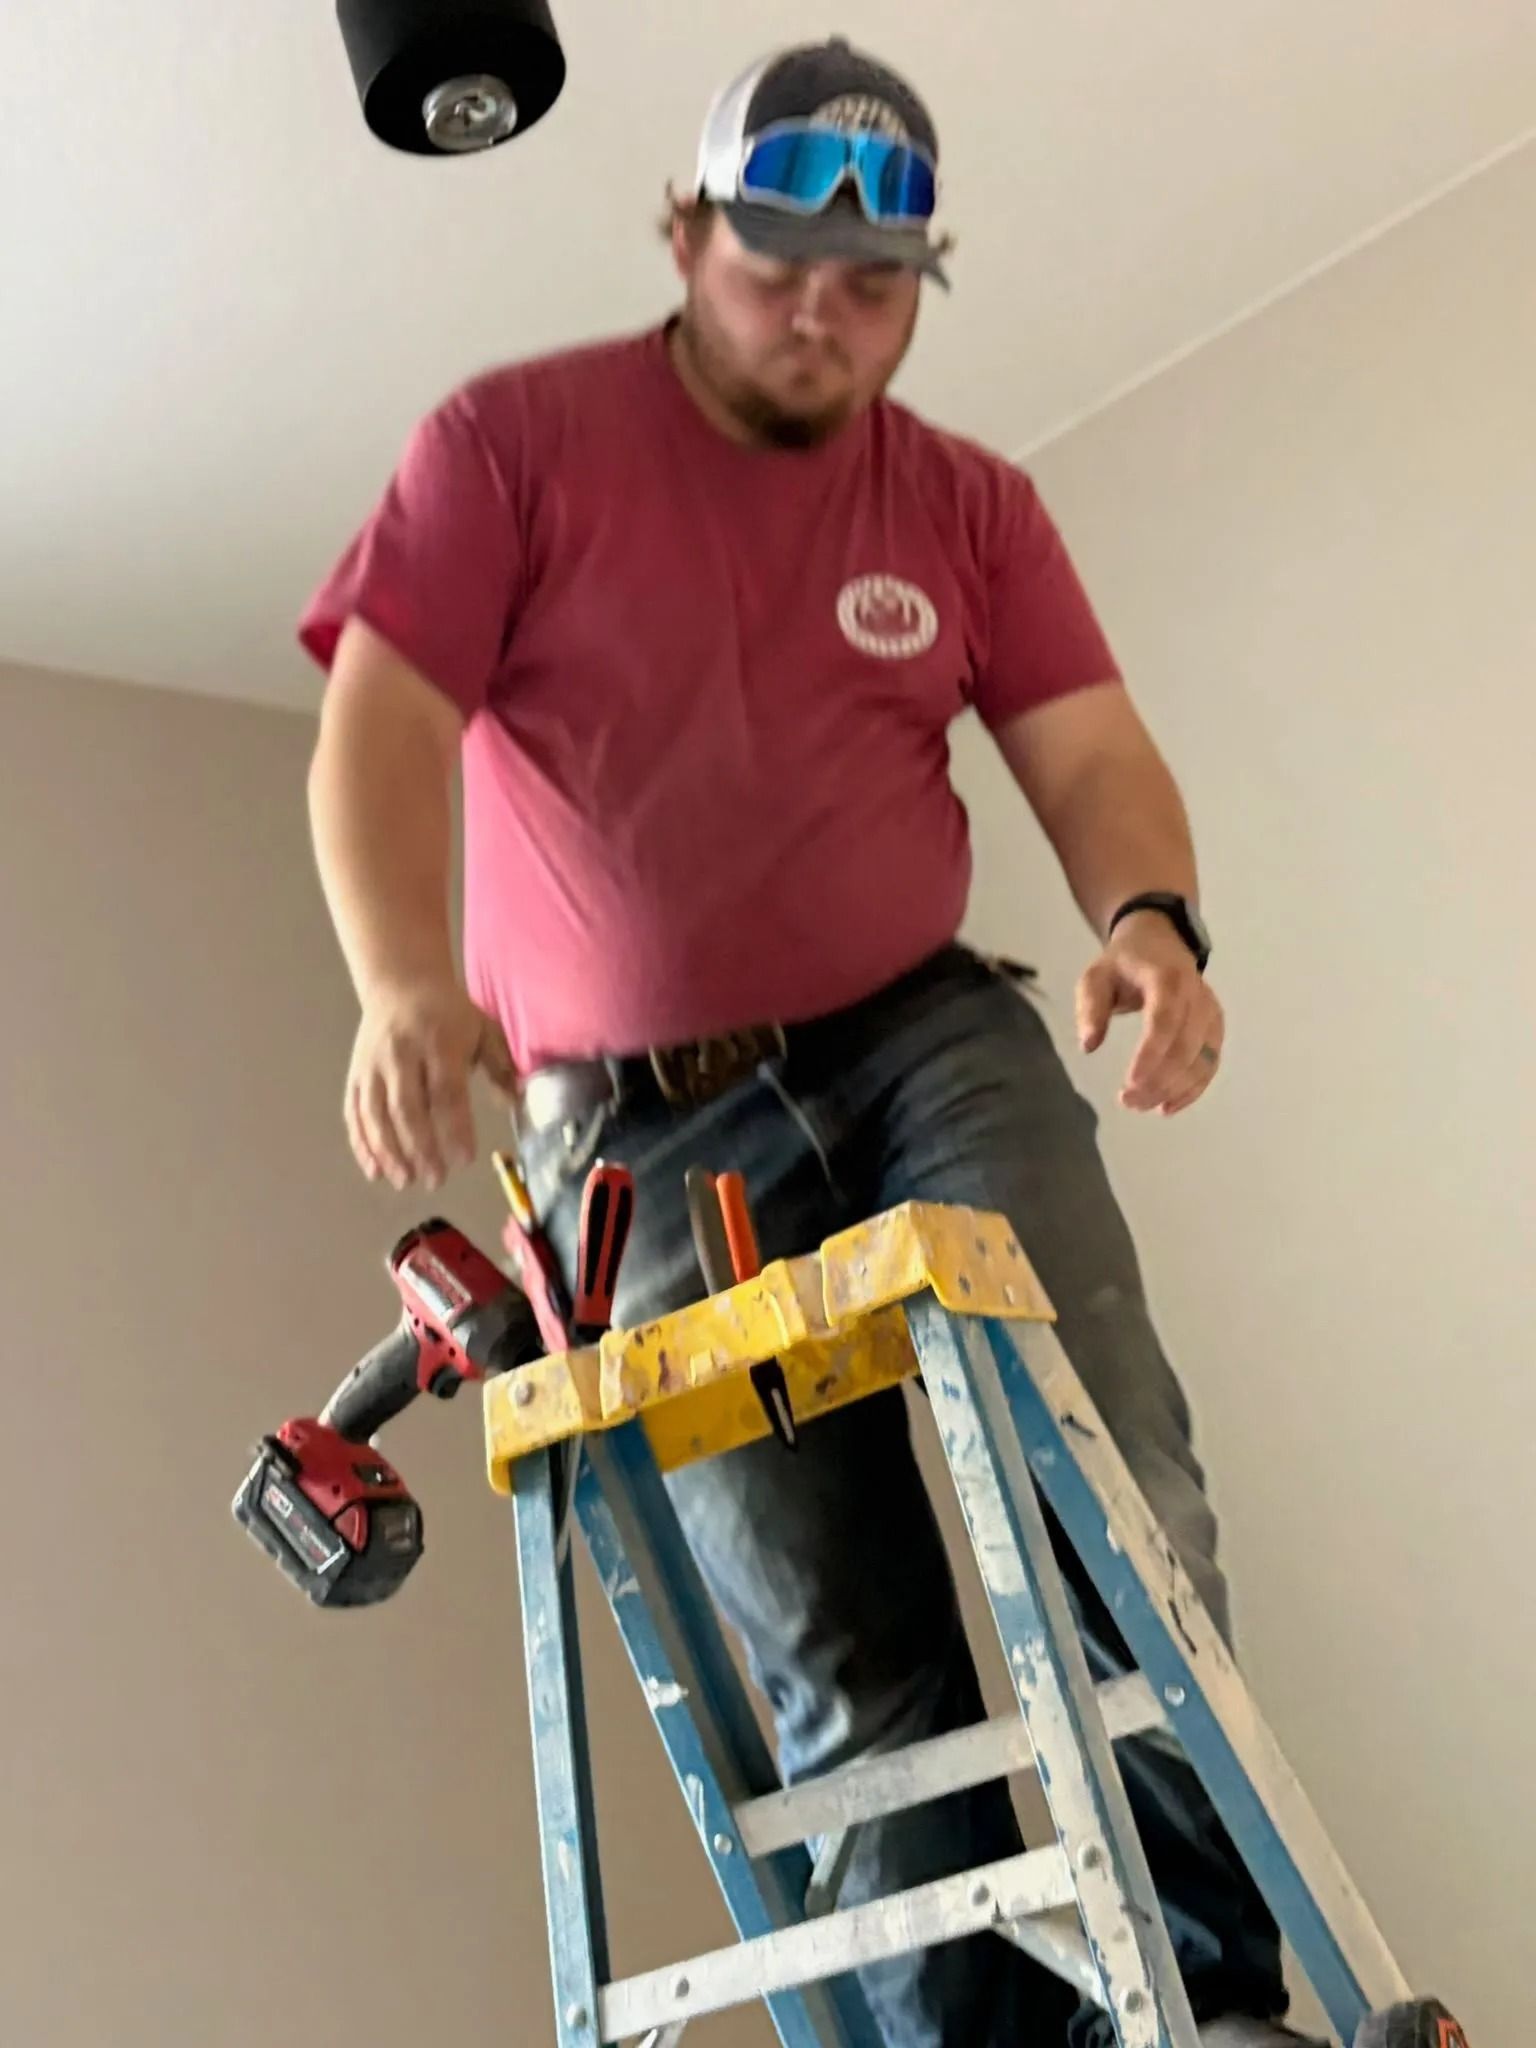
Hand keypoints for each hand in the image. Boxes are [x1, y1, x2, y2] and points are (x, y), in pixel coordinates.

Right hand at [345, 979, 517, 1188]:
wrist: (399, 983)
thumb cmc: (449, 1013)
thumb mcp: (483, 1029)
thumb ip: (500, 1066)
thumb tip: (515, 1104)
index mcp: (439, 1042)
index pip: (446, 1091)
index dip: (454, 1127)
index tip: (465, 1159)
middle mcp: (401, 1055)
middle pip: (407, 1107)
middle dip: (420, 1148)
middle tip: (435, 1180)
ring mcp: (373, 1066)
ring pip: (375, 1114)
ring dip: (389, 1152)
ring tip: (405, 1182)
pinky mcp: (355, 1075)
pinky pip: (354, 1113)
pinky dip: (362, 1144)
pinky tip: (375, 1170)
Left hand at [1076, 913, 1224, 1115]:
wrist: (1159, 943)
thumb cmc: (1123, 964)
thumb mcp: (1096, 977)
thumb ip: (1090, 1007)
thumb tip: (1088, 1045)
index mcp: (1167, 978)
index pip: (1165, 1020)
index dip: (1150, 1054)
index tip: (1130, 1083)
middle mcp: (1197, 996)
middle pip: (1185, 1046)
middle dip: (1158, 1080)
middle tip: (1127, 1101)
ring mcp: (1211, 1013)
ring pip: (1202, 1060)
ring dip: (1174, 1090)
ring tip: (1141, 1106)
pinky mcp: (1215, 1029)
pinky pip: (1210, 1064)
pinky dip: (1192, 1089)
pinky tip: (1168, 1107)